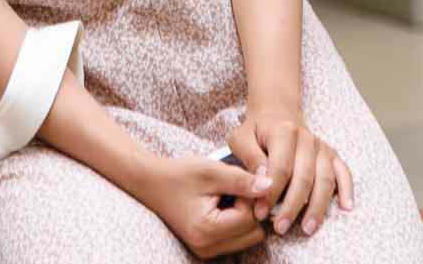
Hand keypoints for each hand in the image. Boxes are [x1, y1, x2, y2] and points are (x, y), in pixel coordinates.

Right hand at [129, 153, 270, 259]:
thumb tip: (271, 186)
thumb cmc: (180, 174)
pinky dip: (237, 221)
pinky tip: (225, 202)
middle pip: (254, 233)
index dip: (250, 195)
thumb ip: (242, 180)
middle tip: (235, 188)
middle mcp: (206, 248)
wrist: (152, 183)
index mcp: (207, 231)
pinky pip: (236, 238)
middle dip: (252, 208)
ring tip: (229, 194)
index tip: (238, 179)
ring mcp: (206, 251)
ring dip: (246, 215)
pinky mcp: (206, 247)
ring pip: (248, 237)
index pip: (251, 217)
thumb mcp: (212, 171)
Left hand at [228, 111, 354, 235]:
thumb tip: (263, 182)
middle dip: (293, 205)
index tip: (260, 213)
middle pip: (304, 176)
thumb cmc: (255, 132)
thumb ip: (250, 158)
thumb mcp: (241, 138)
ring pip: (325, 178)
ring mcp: (321, 146)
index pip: (281, 167)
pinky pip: (343, 171)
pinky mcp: (331, 154)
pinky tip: (346, 207)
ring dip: (317, 205)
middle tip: (280, 228)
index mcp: (284, 130)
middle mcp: (306, 137)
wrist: (276, 114)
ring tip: (307, 229)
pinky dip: (346, 189)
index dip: (271, 193)